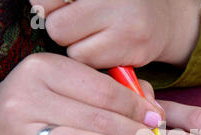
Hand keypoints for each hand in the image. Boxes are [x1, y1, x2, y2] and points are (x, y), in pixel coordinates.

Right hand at [0, 53, 162, 134]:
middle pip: (93, 118)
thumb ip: (112, 88)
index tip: (157, 120)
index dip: (136, 107)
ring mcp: (13, 134)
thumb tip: (153, 108)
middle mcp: (25, 97)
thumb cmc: (44, 104)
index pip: (102, 90)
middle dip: (132, 132)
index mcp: (43, 69)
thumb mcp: (71, 84)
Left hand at [31, 0, 200, 67]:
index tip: (65, 7)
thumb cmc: (117, 5)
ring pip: (72, 49)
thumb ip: (62, 0)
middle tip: (83, 23)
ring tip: (97, 36)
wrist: (163, 21)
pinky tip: (108, 48)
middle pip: (57, 26)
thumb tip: (37, 6)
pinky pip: (91, 62)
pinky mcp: (134, 51)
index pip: (46, 0)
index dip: (50, 5)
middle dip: (63, 27)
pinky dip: (93, 59)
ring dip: (78, 46)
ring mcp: (128, 25)